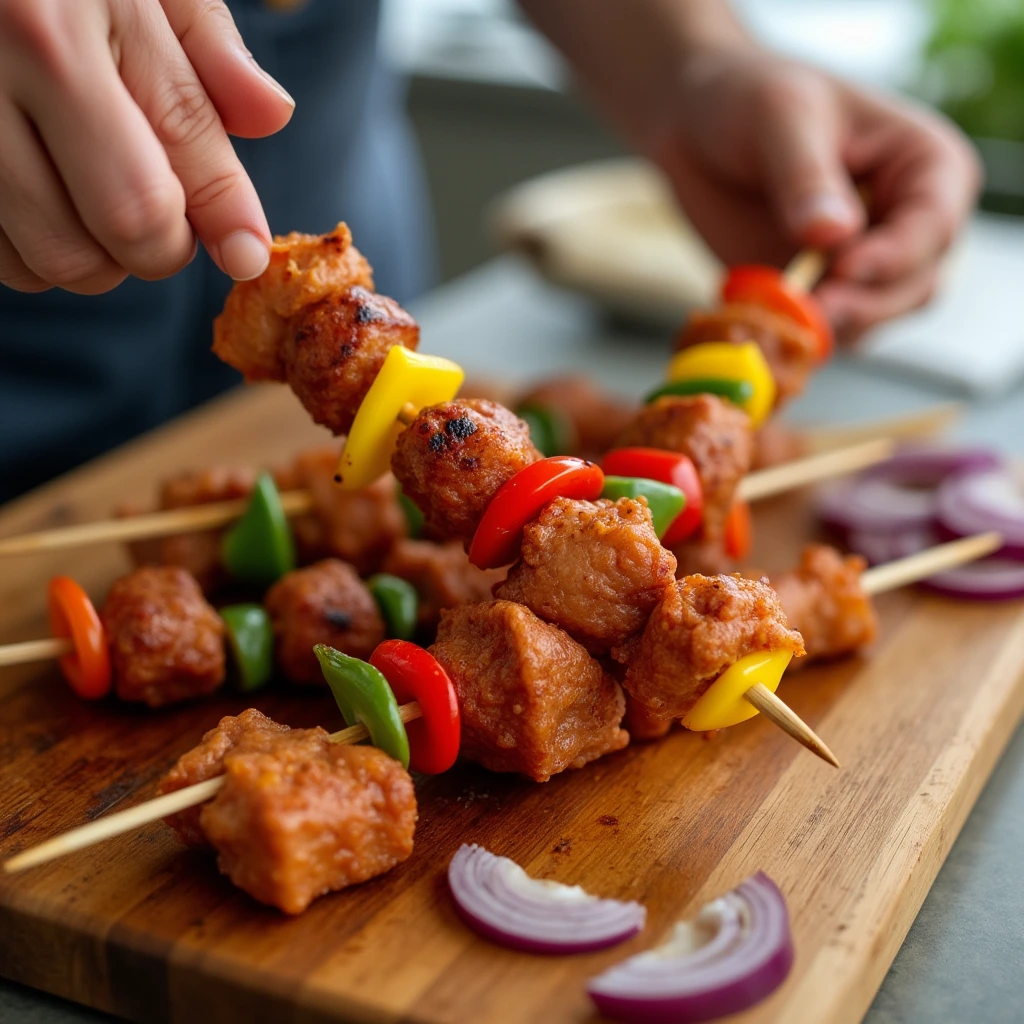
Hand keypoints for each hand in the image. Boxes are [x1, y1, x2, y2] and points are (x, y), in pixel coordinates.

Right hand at [0, 0, 293, 294]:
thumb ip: (204, 45)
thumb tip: (271, 116)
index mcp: (57, 23)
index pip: (173, 164)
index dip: (225, 221)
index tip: (246, 252)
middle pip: (122, 231)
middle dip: (160, 244)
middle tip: (160, 210)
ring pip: (52, 260)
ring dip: (94, 254)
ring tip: (92, 193)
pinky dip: (32, 249)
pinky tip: (41, 196)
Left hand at [651, 49, 980, 339]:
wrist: (698, 130)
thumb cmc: (752, 101)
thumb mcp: (781, 119)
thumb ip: (807, 178)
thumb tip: (834, 234)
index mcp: (925, 166)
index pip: (934, 225)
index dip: (896, 256)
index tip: (844, 268)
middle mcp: (907, 224)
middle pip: (913, 287)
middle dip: (863, 304)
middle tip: (808, 308)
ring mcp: (864, 266)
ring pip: (872, 321)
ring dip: (828, 327)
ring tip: (777, 314)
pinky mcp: (820, 295)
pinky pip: (823, 333)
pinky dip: (796, 335)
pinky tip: (761, 320)